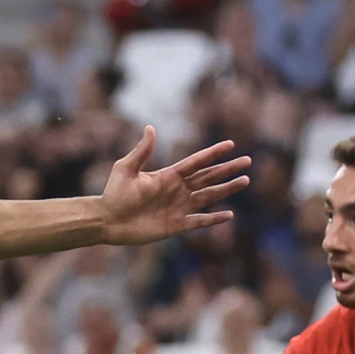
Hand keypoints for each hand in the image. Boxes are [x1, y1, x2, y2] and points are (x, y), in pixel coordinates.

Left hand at [98, 131, 251, 246]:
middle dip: (228, 169)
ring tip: (245, 180)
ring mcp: (178, 207)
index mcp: (168, 175)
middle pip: (208, 177)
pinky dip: (213, 219)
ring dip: (227, 189)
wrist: (107, 221)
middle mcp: (177, 190)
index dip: (213, 153)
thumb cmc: (113, 193)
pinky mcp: (176, 225)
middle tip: (247, 161)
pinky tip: (229, 214)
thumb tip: (150, 128)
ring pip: (209, 196)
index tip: (231, 144)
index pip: (197, 162)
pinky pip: (199, 221)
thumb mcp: (126, 168)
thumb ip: (141, 151)